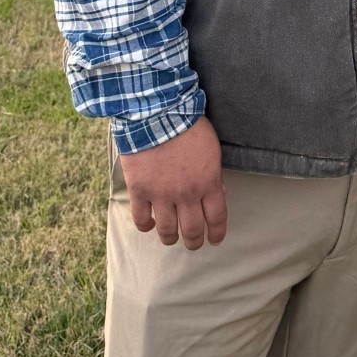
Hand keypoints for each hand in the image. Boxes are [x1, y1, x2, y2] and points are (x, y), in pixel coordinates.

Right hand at [119, 118, 228, 248]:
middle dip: (194, 241)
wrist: (157, 112)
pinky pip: (141, 219)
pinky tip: (149, 224)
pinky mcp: (140, 191)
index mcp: (208, 182)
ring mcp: (161, 195)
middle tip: (194, 243)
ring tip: (171, 238)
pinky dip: (146, 225)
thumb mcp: (211, 149)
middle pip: (192, 230)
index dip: (216, 233)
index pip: (216, 218)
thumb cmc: (188, 125)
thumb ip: (212, 174)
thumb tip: (215, 193)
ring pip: (167, 231)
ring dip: (170, 238)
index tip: (214, 239)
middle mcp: (186, 194)